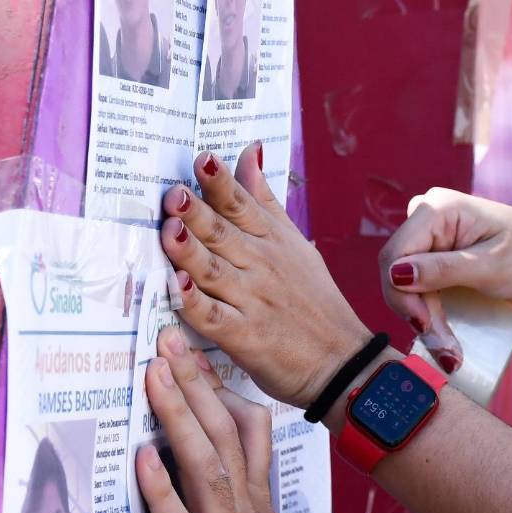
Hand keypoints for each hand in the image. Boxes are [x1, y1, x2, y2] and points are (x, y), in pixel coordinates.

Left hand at [135, 324, 351, 512]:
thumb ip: (257, 506)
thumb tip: (242, 471)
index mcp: (260, 503)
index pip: (244, 431)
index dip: (220, 387)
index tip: (197, 349)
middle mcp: (246, 510)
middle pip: (223, 433)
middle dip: (194, 381)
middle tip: (168, 336)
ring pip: (204, 464)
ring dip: (178, 415)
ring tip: (155, 374)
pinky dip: (160, 492)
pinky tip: (142, 459)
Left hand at [161, 145, 372, 407]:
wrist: (342, 362)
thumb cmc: (314, 300)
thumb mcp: (294, 242)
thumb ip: (264, 199)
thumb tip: (247, 150)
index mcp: (271, 241)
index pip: (241, 204)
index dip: (220, 182)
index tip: (201, 158)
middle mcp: (260, 266)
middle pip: (223, 233)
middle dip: (198, 212)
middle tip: (174, 193)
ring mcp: (252, 301)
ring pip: (213, 271)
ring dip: (189, 251)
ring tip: (169, 230)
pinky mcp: (245, 337)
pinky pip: (214, 317)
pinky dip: (194, 303)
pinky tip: (175, 288)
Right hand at [378, 189, 511, 357]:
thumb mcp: (491, 266)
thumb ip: (443, 269)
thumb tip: (397, 274)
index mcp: (439, 207)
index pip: (396, 253)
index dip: (401, 292)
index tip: (424, 326)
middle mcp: (426, 217)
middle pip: (396, 271)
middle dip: (416, 312)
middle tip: (444, 349)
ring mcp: (429, 238)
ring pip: (403, 284)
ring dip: (423, 319)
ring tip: (449, 353)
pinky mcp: (433, 258)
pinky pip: (416, 288)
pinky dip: (428, 315)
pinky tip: (444, 339)